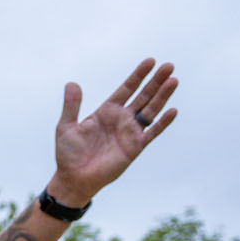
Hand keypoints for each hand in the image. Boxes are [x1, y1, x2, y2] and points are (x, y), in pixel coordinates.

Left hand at [51, 58, 177, 205]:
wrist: (73, 179)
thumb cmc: (68, 154)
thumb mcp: (66, 127)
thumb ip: (72, 106)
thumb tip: (71, 83)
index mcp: (106, 111)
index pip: (126, 89)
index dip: (138, 75)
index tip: (150, 61)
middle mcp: (121, 119)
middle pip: (143, 96)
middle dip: (155, 81)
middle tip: (169, 65)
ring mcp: (130, 132)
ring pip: (151, 110)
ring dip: (163, 96)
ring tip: (173, 80)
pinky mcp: (135, 146)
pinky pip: (152, 132)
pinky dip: (162, 122)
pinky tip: (173, 110)